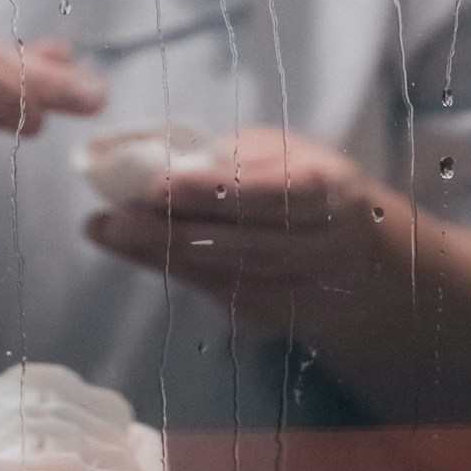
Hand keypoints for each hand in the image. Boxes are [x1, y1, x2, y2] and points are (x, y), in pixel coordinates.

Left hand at [85, 127, 394, 338]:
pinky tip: (134, 248)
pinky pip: (216, 293)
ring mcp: (297, 291)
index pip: (266, 194)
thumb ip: (234, 158)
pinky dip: (173, 269)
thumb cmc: (308, 183)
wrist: (360, 258)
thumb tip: (162, 156)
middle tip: (113, 217)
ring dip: (160, 254)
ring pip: (222, 275)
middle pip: (238, 245)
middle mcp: (318, 247)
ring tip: (110, 230)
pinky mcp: (272, 317)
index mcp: (325, 190)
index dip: (211, 194)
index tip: (156, 187)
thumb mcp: (285, 153)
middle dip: (169, 233)